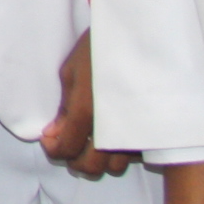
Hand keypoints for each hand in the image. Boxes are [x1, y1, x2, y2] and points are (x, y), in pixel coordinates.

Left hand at [39, 32, 132, 176]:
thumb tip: (53, 134)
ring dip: (99, 160)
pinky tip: (113, 135)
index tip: (50, 138)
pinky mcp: (153, 132)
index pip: (67, 150)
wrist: (139, 35)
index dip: (54, 149)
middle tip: (68, 143)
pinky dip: (120, 153)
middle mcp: (113, 129)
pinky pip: (134, 156)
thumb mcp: (71, 72)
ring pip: (114, 167)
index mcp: (87, 112)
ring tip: (91, 141)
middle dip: (74, 160)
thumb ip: (64, 109)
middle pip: (91, 168)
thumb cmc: (99, 48)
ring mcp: (136, 133)